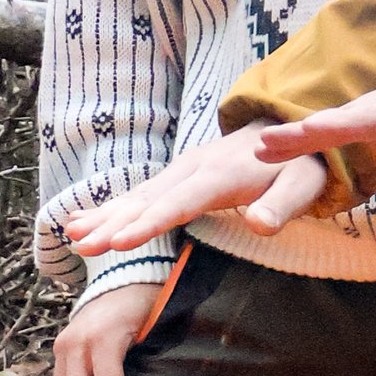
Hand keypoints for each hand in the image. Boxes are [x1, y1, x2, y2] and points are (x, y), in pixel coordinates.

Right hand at [62, 132, 330, 259]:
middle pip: (148, 200)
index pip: (178, 204)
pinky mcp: (179, 176)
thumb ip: (282, 205)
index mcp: (218, 175)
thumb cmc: (302, 164)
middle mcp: (193, 169)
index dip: (148, 223)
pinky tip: (85, 219)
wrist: (293, 129)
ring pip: (138, 196)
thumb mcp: (303, 184)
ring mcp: (183, 170)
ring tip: (72, 233)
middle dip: (113, 223)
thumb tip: (259, 225)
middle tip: (83, 245)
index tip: (119, 241)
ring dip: (105, 215)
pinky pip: (142, 193)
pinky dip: (113, 207)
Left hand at [255, 42, 375, 176]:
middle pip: (343, 120)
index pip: (359, 127)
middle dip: (298, 137)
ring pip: (348, 119)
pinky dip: (336, 127)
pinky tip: (309, 135)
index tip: (284, 151)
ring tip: (262, 145)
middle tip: (253, 150)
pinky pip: (372, 119)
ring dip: (305, 134)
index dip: (322, 138)